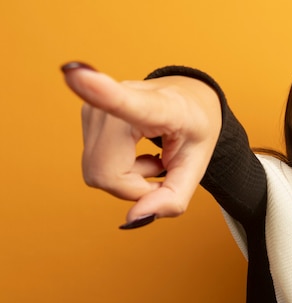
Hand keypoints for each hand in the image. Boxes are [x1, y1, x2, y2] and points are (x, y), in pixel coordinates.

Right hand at [61, 62, 221, 227]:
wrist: (189, 100)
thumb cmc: (194, 130)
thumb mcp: (197, 167)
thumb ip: (173, 197)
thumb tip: (133, 218)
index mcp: (160, 106)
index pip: (126, 102)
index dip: (99, 90)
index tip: (74, 73)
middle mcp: (122, 99)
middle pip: (108, 175)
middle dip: (136, 188)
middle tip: (161, 169)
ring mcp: (99, 106)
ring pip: (98, 175)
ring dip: (128, 179)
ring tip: (151, 158)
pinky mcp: (87, 114)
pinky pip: (94, 168)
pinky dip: (118, 172)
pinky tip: (136, 153)